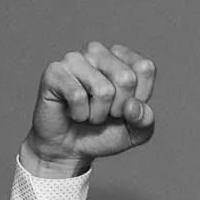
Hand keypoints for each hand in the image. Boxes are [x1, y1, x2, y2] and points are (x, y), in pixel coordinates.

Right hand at [22, 43, 158, 176]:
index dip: (139, 97)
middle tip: (104, 112)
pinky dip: (79, 114)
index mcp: (121, 56)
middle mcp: (97, 51)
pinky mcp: (54, 72)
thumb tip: (133, 106)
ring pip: (103, 90)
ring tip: (87, 113)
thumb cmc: (105, 132)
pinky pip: (77, 96)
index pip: (145, 68)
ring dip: (97, 114)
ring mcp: (74, 59)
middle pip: (126, 78)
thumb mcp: (137, 131)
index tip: (125, 106)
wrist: (71, 147)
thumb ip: (145, 119)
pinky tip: (71, 112)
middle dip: (118, 107)